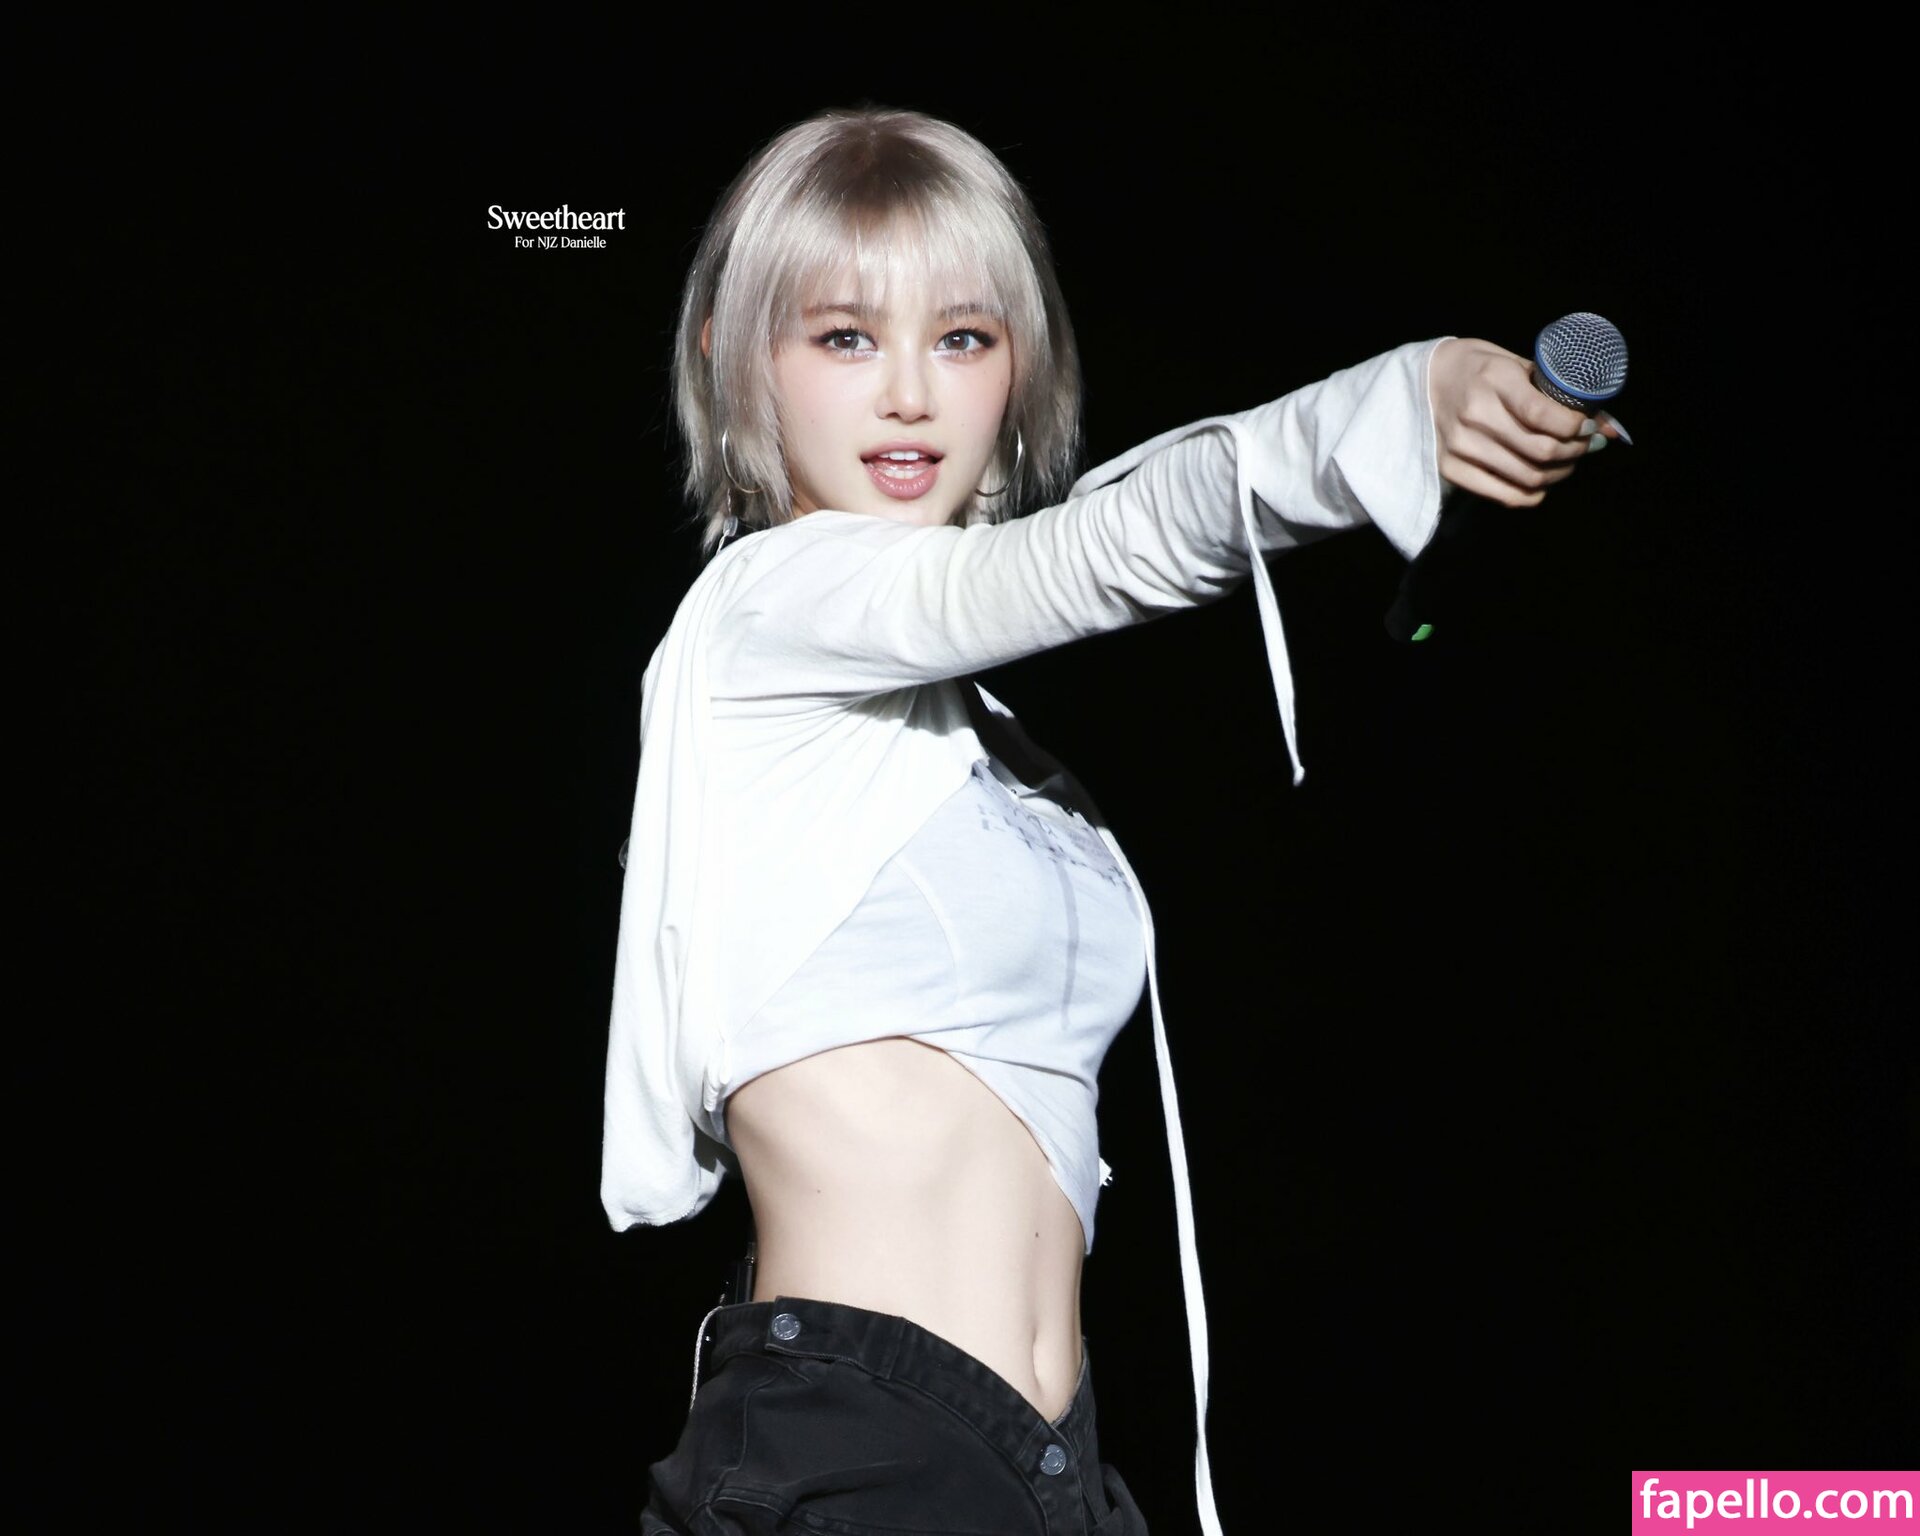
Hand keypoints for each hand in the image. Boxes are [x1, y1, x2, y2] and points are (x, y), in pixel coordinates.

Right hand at [1428, 337, 1622, 507]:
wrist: (1428, 381)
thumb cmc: (1481, 369)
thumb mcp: (1518, 365)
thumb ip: (1558, 394)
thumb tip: (1609, 426)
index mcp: (1494, 379)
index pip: (1542, 415)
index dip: (1575, 427)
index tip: (1588, 425)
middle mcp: (1475, 415)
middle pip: (1539, 451)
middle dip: (1575, 452)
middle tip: (1586, 445)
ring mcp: (1461, 446)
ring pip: (1528, 477)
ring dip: (1559, 473)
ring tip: (1568, 461)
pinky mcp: (1452, 469)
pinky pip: (1506, 495)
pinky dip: (1534, 493)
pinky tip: (1543, 480)